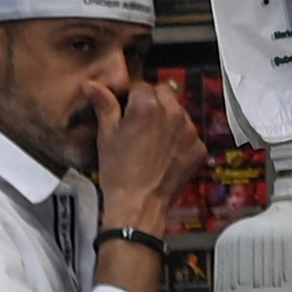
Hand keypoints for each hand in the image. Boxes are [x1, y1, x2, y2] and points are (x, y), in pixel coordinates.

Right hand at [91, 76, 201, 234]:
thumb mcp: (106, 135)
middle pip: (164, 93)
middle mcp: (173, 113)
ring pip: (179, 112)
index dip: (131, 96)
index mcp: (147, 105)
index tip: (126, 108)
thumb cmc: (118, 172)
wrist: (139, 206)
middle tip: (139, 122)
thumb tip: (92, 85)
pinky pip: (189, 134)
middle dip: (152, 101)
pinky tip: (165, 153)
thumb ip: (104, 105)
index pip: (141, 85)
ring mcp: (189, 131)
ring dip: (168, 118)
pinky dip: (179, 139)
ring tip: (152, 140)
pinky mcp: (199, 148)